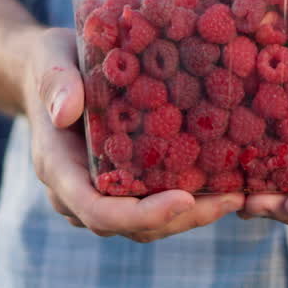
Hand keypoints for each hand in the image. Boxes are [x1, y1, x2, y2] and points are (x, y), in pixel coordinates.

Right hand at [25, 28, 243, 241]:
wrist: (50, 71)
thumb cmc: (51, 62)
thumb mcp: (51, 61)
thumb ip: (56, 84)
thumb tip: (64, 112)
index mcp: (59, 168)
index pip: (98, 210)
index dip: (141, 214)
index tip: (184, 200)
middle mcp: (77, 192)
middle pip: (131, 226)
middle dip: (181, 218)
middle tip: (232, 200)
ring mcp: (99, 194)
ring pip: (146, 225)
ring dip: (191, 216)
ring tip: (237, 196)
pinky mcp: (119, 186)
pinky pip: (151, 205)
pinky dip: (186, 201)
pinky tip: (223, 185)